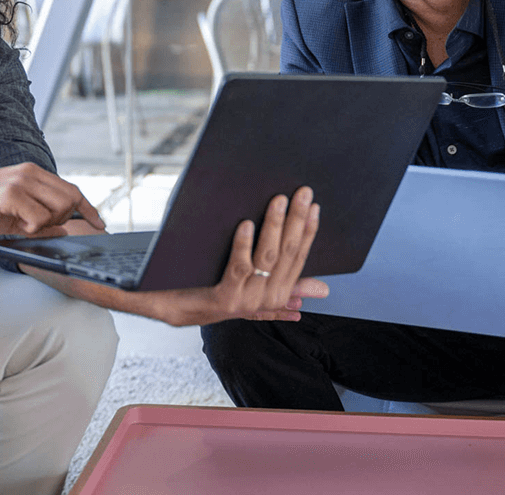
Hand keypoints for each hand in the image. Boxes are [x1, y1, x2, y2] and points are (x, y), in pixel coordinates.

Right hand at [0, 163, 103, 236]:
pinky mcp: (10, 193)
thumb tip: (64, 228)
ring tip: (22, 225)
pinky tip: (16, 225)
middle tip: (36, 227)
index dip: (89, 209)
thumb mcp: (14, 215)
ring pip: (57, 208)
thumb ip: (39, 219)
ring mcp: (21, 180)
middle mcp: (30, 172)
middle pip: (70, 199)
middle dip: (62, 219)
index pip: (72, 189)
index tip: (100, 224)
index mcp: (32, 173)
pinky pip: (38, 217)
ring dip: (45, 224)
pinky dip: (32, 227)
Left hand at [142, 186, 328, 326]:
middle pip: (286, 252)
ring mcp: (247, 299)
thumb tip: (323, 288)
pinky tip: (245, 224)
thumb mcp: (261, 295)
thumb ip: (293, 289)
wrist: (181, 310)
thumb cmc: (220, 293)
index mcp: (278, 294)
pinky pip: (238, 266)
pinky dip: (243, 244)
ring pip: (266, 257)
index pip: (299, 257)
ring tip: (278, 201)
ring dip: (274, 226)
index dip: (308, 231)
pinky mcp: (226, 297)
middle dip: (296, 220)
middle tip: (302, 193)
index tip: (314, 206)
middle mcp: (267, 298)